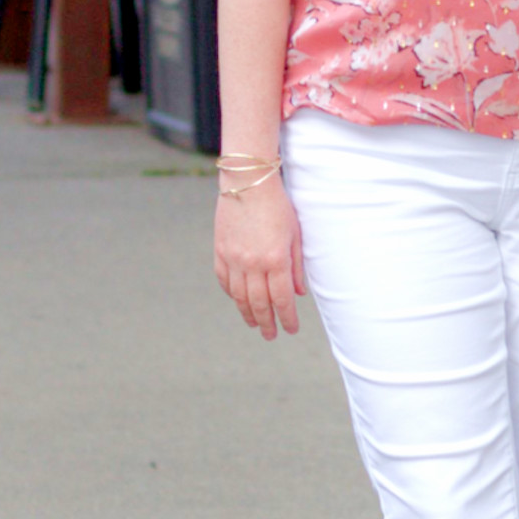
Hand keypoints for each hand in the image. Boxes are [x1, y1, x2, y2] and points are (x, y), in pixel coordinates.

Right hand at [213, 175, 306, 339]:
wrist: (248, 182)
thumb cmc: (278, 205)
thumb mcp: (295, 234)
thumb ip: (296, 265)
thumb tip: (298, 294)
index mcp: (275, 259)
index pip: (282, 299)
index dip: (287, 318)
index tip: (291, 330)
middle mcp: (252, 263)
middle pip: (259, 303)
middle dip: (266, 322)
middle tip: (271, 336)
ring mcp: (233, 258)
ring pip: (239, 296)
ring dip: (247, 313)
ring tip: (254, 324)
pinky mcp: (220, 251)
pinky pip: (224, 280)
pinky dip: (231, 293)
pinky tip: (238, 300)